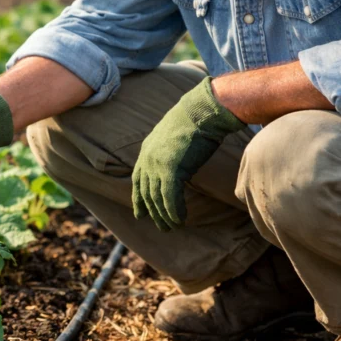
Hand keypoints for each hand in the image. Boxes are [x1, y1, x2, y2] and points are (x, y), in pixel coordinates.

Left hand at [132, 77, 244, 230]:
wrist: (202, 112)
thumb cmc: (194, 122)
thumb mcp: (173, 138)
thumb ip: (168, 153)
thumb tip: (174, 165)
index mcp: (146, 150)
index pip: (137, 180)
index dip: (138, 199)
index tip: (139, 214)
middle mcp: (147, 158)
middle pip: (147, 192)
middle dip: (153, 212)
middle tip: (162, 227)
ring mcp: (157, 164)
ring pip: (157, 198)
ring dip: (164, 215)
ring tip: (171, 228)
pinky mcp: (171, 169)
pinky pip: (169, 197)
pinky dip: (174, 210)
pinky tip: (180, 220)